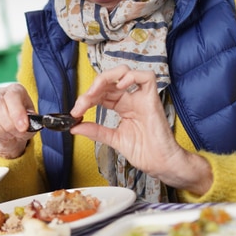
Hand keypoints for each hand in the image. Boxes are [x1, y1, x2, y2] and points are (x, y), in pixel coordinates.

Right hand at [0, 83, 37, 158]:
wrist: (11, 133)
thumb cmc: (22, 124)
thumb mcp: (32, 123)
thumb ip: (31, 124)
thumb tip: (24, 127)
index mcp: (15, 90)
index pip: (12, 96)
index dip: (17, 113)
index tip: (22, 127)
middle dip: (9, 124)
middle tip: (18, 132)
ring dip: (2, 131)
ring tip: (11, 133)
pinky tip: (1, 134)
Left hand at [69, 66, 213, 195]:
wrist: (160, 164)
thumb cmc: (144, 152)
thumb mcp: (114, 140)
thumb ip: (96, 131)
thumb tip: (75, 127)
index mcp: (122, 107)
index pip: (101, 93)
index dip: (86, 99)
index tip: (75, 112)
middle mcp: (132, 99)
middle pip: (109, 81)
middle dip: (91, 89)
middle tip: (81, 104)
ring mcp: (142, 98)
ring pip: (125, 72)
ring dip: (106, 78)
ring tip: (95, 93)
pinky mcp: (153, 100)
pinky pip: (147, 77)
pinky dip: (131, 77)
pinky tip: (119, 87)